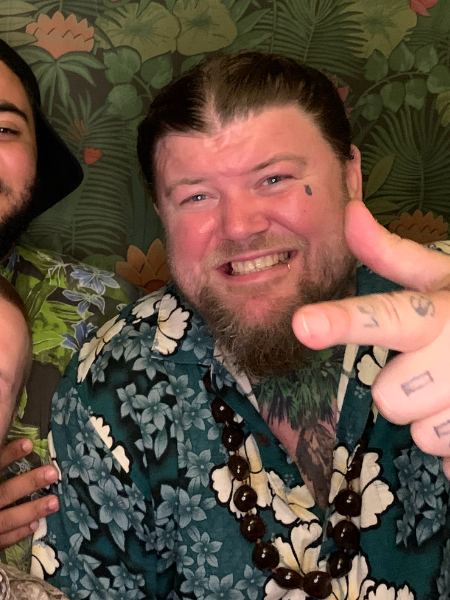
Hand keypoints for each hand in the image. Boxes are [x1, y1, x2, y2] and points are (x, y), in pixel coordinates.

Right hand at [0, 438, 59, 555]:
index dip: (7, 456)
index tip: (28, 444)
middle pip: (2, 494)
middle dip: (28, 482)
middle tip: (52, 472)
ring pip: (6, 520)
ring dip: (31, 509)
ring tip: (54, 501)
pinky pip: (1, 541)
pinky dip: (18, 533)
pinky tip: (34, 525)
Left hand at [294, 199, 449, 477]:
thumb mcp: (443, 277)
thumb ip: (392, 255)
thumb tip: (349, 213)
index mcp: (438, 314)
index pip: (385, 317)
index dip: (342, 322)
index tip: (303, 324)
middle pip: (387, 399)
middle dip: (404, 389)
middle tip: (435, 368)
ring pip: (421, 434)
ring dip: (435, 418)